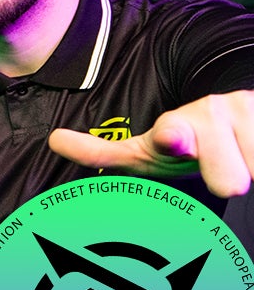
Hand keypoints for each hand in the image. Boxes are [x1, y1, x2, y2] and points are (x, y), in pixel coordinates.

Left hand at [49, 90, 253, 195]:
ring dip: (250, 168)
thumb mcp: (144, 152)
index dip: (172, 138)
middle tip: (228, 180)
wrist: (235, 121)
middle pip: (228, 174)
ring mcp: (243, 110)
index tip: (171, 138)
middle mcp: (210, 115)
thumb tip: (54, 139)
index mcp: (173, 129)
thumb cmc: (186, 146)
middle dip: (229, 176)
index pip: (171, 136)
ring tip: (237, 161)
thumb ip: (103, 152)